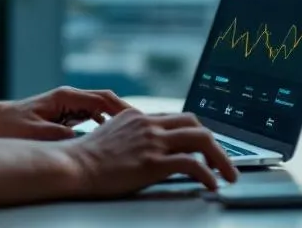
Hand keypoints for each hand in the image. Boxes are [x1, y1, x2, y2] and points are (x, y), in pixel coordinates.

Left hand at [0, 86, 132, 140]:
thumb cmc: (10, 125)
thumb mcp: (36, 133)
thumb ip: (61, 135)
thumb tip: (85, 139)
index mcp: (65, 96)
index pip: (102, 99)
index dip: (122, 109)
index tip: (139, 121)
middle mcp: (69, 97)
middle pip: (106, 100)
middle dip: (126, 112)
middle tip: (145, 127)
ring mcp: (69, 105)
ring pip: (101, 108)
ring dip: (117, 119)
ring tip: (135, 134)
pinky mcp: (66, 114)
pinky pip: (92, 117)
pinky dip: (105, 124)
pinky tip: (114, 139)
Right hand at [64, 109, 237, 193]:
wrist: (72, 165)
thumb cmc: (85, 157)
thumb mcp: (111, 135)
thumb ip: (131, 135)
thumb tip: (145, 146)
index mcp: (139, 117)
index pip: (178, 118)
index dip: (197, 133)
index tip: (208, 148)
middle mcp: (149, 124)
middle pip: (196, 124)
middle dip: (216, 144)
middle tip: (225, 163)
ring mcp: (152, 142)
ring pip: (201, 139)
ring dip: (221, 158)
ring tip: (229, 175)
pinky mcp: (152, 162)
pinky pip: (191, 164)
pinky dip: (208, 174)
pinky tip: (212, 185)